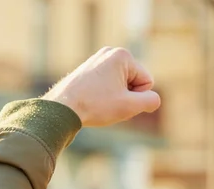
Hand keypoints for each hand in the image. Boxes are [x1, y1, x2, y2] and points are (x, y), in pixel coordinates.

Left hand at [42, 47, 160, 127]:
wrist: (60, 109)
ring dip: (113, 98)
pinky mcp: (86, 70)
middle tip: (105, 104)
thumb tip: (153, 99)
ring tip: (96, 104)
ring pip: (118, 86)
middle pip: (132, 82)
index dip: (136, 98)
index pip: (146, 81)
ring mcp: (95, 60)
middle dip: (124, 97)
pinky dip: (101, 97)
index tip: (116, 101)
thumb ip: (150, 101)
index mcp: (122, 55)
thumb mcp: (129, 106)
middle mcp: (108, 53)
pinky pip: (105, 86)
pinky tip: (90, 102)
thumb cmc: (94, 106)